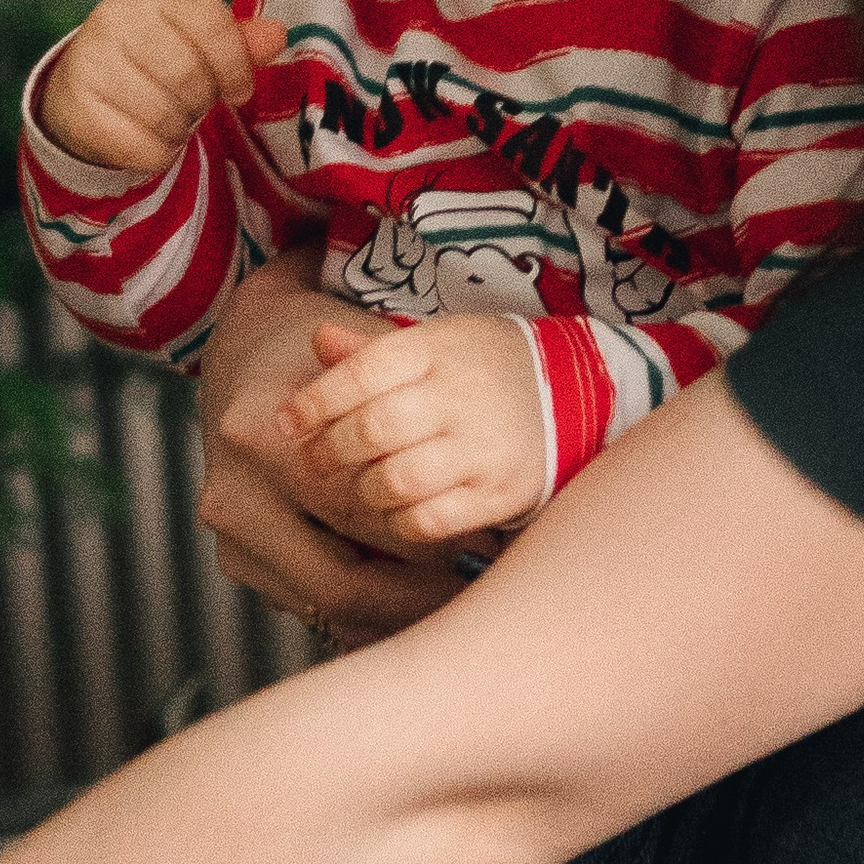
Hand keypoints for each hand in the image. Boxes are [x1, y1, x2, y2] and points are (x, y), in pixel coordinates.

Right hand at [37, 0, 284, 177]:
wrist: (84, 88)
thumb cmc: (157, 61)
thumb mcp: (199, 43)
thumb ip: (239, 41)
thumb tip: (277, 34)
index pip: (212, 24)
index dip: (236, 65)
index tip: (239, 90)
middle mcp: (115, 17)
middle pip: (189, 73)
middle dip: (202, 101)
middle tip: (192, 105)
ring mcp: (88, 59)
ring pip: (164, 113)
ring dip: (179, 130)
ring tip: (169, 120)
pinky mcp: (74, 105)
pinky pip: (139, 146)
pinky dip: (156, 154)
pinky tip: (148, 140)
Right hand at [195, 264, 466, 649]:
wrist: (242, 359)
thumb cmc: (317, 357)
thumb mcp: (366, 365)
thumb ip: (415, 420)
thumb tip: (488, 511)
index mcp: (260, 438)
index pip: (362, 516)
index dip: (431, 543)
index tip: (488, 552)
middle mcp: (233, 494)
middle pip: (341, 581)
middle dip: (416, 597)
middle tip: (477, 589)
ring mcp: (228, 535)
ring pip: (325, 607)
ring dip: (393, 614)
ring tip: (455, 601)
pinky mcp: (235, 560)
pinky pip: (308, 607)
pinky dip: (362, 615)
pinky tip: (411, 607)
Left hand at [277, 313, 546, 547]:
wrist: (574, 392)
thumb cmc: (482, 367)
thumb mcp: (433, 341)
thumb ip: (373, 350)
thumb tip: (318, 343)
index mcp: (438, 349)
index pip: (361, 373)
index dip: (315, 401)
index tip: (289, 422)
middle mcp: (462, 396)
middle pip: (373, 430)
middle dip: (330, 451)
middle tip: (316, 460)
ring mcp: (485, 448)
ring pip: (397, 481)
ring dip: (365, 489)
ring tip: (363, 484)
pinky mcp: (501, 493)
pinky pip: (431, 521)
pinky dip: (402, 522)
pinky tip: (399, 508)